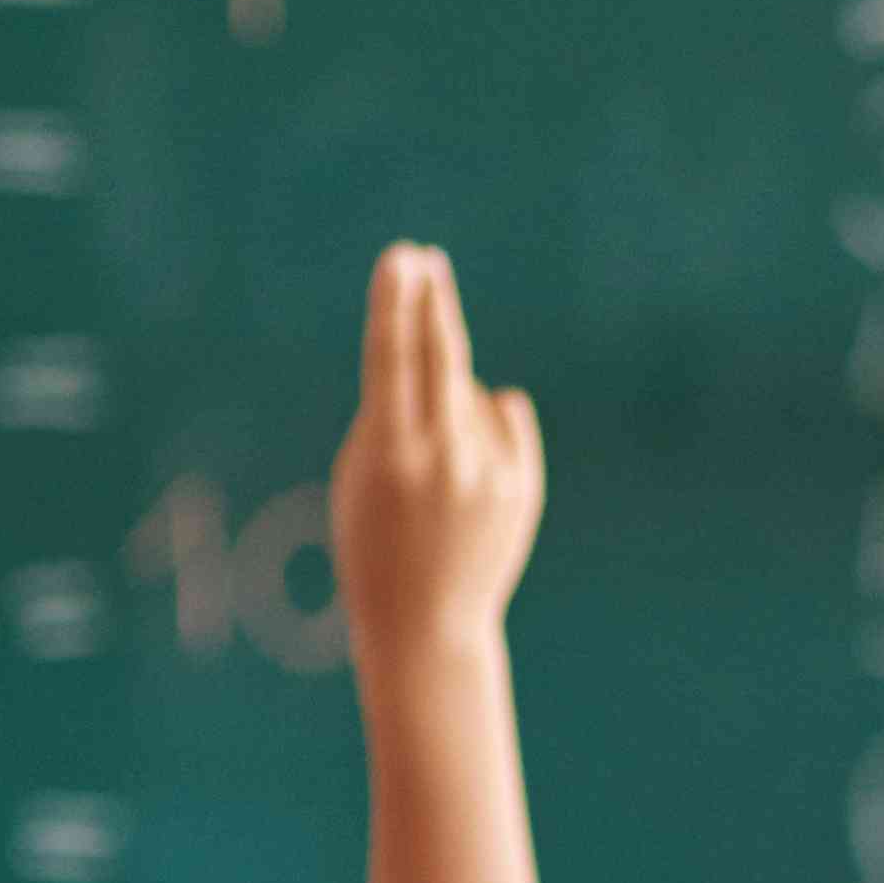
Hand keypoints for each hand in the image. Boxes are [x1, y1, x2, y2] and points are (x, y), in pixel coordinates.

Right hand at [334, 242, 545, 668]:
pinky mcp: (523, 485)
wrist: (426, 623)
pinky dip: (485, 427)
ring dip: (446, 409)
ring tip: (429, 470)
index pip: (392, 360)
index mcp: (389, 455)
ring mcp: (489, 472)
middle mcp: (444, 458)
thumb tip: (454, 364)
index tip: (401, 259)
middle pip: (442, 355)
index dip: (395, 304)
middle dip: (432, 302)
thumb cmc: (375, 543)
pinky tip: (467, 469)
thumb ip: (394, 417)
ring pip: (468, 393)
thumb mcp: (360, 478)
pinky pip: (503, 419)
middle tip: (426, 261)